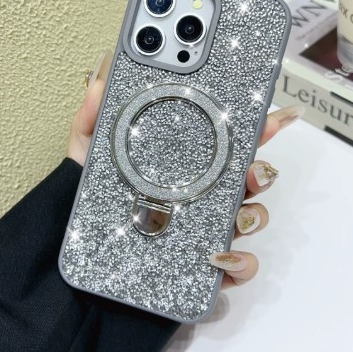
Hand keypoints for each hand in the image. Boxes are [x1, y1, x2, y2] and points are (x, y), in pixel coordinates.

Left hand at [67, 51, 304, 289]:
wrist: (80, 247)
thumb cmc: (92, 199)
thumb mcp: (88, 154)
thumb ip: (91, 119)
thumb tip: (99, 83)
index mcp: (185, 166)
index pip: (226, 145)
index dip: (254, 130)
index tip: (272, 118)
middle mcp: (202, 195)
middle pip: (246, 181)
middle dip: (262, 172)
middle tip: (255, 168)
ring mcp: (205, 230)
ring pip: (249, 220)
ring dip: (256, 215)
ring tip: (240, 214)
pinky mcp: (202, 267)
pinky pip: (235, 268)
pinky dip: (240, 263)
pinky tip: (219, 256)